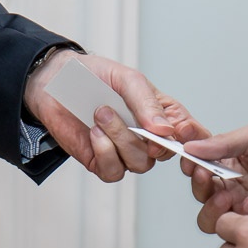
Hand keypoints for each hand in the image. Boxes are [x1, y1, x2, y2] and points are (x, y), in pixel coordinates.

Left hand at [24, 50, 206, 180]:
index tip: (181, 131)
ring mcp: (125, 152)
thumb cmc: (93, 76)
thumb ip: (147, 103)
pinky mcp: (102, 163)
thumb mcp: (127, 80)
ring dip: (120, 138)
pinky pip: (114, 171)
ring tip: (101, 113)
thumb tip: (166, 131)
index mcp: (162, 115)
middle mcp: (147, 138)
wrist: (54, 83)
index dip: (193, 138)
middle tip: (134, 120)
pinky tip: (95, 132)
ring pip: (139, 163)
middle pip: (165, 154)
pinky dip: (105, 151)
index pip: (191, 133)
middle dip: (150, 141)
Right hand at [183, 123, 247, 232]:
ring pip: (211, 216)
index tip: (191, 161)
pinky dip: (240, 218)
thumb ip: (225, 142)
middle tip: (210, 178)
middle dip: (201, 186)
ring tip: (233, 196)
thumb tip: (193, 145)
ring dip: (216, 207)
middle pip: (201, 192)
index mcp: (230, 160)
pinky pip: (235, 229)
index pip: (200, 163)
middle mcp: (233, 184)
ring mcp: (243, 206)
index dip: (191, 163)